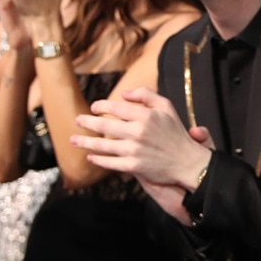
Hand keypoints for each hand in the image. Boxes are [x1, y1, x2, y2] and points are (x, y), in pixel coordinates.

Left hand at [71, 87, 212, 190]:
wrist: (187, 161)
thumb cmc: (176, 133)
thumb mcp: (166, 107)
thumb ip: (146, 95)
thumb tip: (124, 94)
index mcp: (145, 116)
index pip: (116, 107)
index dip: (102, 106)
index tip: (94, 107)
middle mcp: (138, 132)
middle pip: (105, 126)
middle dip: (87, 122)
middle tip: (78, 120)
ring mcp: (134, 151)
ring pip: (103, 145)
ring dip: (85, 142)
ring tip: (73, 140)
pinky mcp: (133, 167)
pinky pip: (110, 163)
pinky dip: (98, 160)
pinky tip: (91, 157)